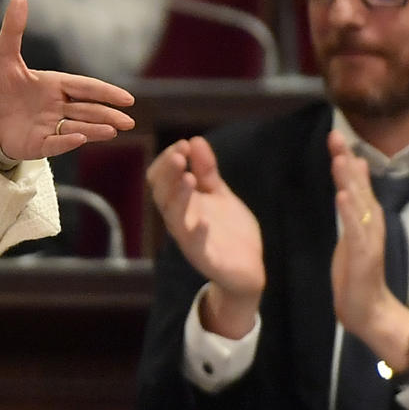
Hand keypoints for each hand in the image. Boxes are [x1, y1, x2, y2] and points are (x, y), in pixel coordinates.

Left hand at [0, 0, 133, 159]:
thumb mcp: (4, 56)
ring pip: (77, 126)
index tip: (127, 99)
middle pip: (88, 110)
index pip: (85, 88)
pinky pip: (55, 144)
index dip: (105, 92)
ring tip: (113, 130)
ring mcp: (50, 127)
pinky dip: (67, 142)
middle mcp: (57, 107)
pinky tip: (80, 138)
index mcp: (55, 85)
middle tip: (129, 121)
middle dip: (108, 114)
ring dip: (95, 128)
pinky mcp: (38, 144)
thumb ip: (14, 29)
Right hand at [147, 135, 264, 335]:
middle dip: (169, 173)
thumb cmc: (228, 231)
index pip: (161, 179)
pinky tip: (204, 221)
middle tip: (179, 155)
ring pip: (174, 217)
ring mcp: (190, 239)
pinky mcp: (205, 258)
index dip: (168, 161)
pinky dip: (198, 233)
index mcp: (181, 203)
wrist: (247, 269)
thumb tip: (195, 140)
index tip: (183, 144)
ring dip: (180, 197)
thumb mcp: (219, 195)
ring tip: (189, 178)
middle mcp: (179, 220)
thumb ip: (207, 171)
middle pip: (162, 194)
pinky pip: (196, 246)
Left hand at [327, 131, 408, 366]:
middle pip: (358, 186)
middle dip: (347, 161)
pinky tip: (344, 196)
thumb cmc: (356, 270)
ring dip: (350, 181)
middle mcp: (370, 222)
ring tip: (340, 159)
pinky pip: (357, 230)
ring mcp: (369, 238)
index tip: (334, 134)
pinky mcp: (365, 255)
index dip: (345, 158)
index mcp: (364, 216)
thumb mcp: (351, 231)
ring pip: (360, 203)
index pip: (354, 182)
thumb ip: (352, 205)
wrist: (367, 308)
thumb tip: (350, 179)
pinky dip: (350, 212)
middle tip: (336, 136)